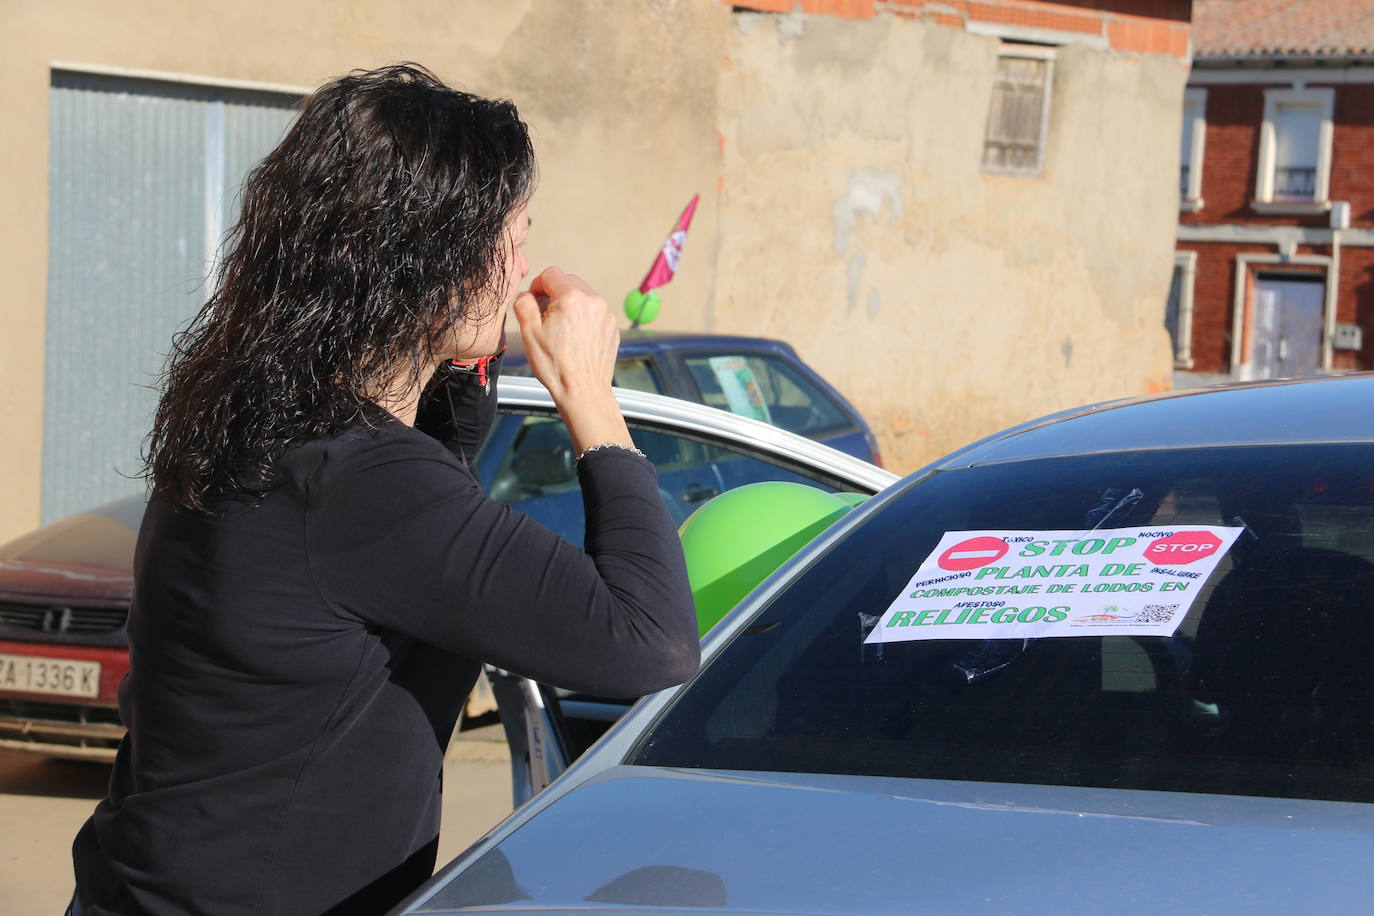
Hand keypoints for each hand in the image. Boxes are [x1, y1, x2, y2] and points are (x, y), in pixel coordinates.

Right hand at [513, 268, 633, 455]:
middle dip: (554, 294)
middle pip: (568, 282)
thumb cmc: (556, 365)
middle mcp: (593, 301)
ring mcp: (605, 314)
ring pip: (583, 297)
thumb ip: (523, 304)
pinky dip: (583, 319)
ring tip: (560, 331)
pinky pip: (594, 313)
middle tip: (544, 317)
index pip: (551, 274)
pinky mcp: (611, 328)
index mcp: (571, 297)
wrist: (583, 391)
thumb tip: (526, 296)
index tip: (533, 301)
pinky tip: (574, 340)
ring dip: (569, 306)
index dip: (537, 285)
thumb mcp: (529, 332)